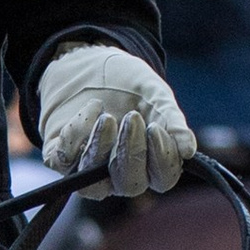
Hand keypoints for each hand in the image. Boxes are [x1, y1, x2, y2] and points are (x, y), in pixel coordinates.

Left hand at [37, 43, 194, 195]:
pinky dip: (76, 135)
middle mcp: (120, 174)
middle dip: (132, 152)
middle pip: (130, 184)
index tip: (157, 128)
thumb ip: (172, 119)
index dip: (162, 160)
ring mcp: (89, 171)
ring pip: (93, 184)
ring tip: (107, 117)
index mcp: (150, 162)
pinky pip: (63, 161)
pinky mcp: (61, 158)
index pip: (162, 179)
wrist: (92, 64)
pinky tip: (91, 108)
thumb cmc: (129, 85)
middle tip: (133, 118)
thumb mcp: (154, 93)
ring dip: (102, 149)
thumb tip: (188, 150)